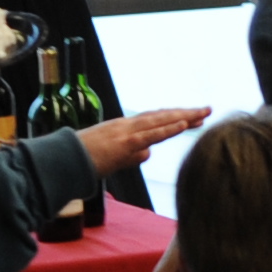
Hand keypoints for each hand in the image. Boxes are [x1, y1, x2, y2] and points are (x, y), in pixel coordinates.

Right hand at [76, 105, 209, 174]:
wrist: (65, 162)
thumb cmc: (84, 161)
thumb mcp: (113, 158)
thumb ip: (132, 155)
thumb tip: (148, 154)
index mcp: (124, 128)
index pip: (155, 119)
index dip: (174, 117)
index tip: (193, 117)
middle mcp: (127, 125)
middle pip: (162, 116)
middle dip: (185, 113)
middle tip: (207, 110)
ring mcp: (126, 132)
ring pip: (160, 121)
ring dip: (183, 117)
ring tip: (203, 113)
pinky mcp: (125, 142)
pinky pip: (152, 134)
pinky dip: (169, 128)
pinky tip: (185, 125)